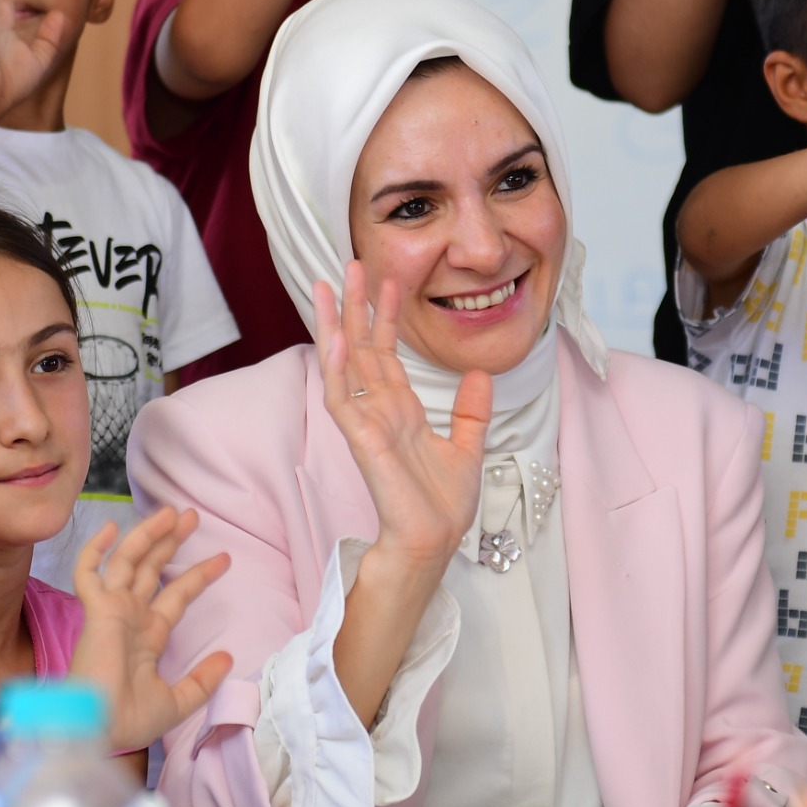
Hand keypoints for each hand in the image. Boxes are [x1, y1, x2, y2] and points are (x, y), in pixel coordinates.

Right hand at [67, 507, 235, 752]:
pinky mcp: (96, 611)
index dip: (198, 576)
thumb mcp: (178, 702)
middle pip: (153, 569)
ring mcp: (111, 611)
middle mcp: (130, 618)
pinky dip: (96, 550)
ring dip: (147, 535)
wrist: (99, 728)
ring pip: (128, 561)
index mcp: (148, 637)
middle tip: (192, 515)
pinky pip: (90, 572)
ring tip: (171, 511)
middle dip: (171, 542)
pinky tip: (110, 528)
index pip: (176, 596)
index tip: (225, 558)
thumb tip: (229, 657)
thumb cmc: (130, 721)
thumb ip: (202, 680)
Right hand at [314, 262, 486, 567]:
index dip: (386, 316)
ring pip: (343, 363)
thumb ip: (470, 412)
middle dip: (356, 306)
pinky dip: (337, 366)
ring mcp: (366, 423)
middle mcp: (379, 410)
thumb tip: (479, 373)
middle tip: (348, 263)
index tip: (388, 279)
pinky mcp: (361, 440)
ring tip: (326, 286)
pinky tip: (335, 336)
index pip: (388, 353)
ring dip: (334, 324)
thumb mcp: (468, 447)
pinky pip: (342, 397)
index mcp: (401, 411)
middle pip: (361, 348)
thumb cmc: (443, 506)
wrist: (434, 542)